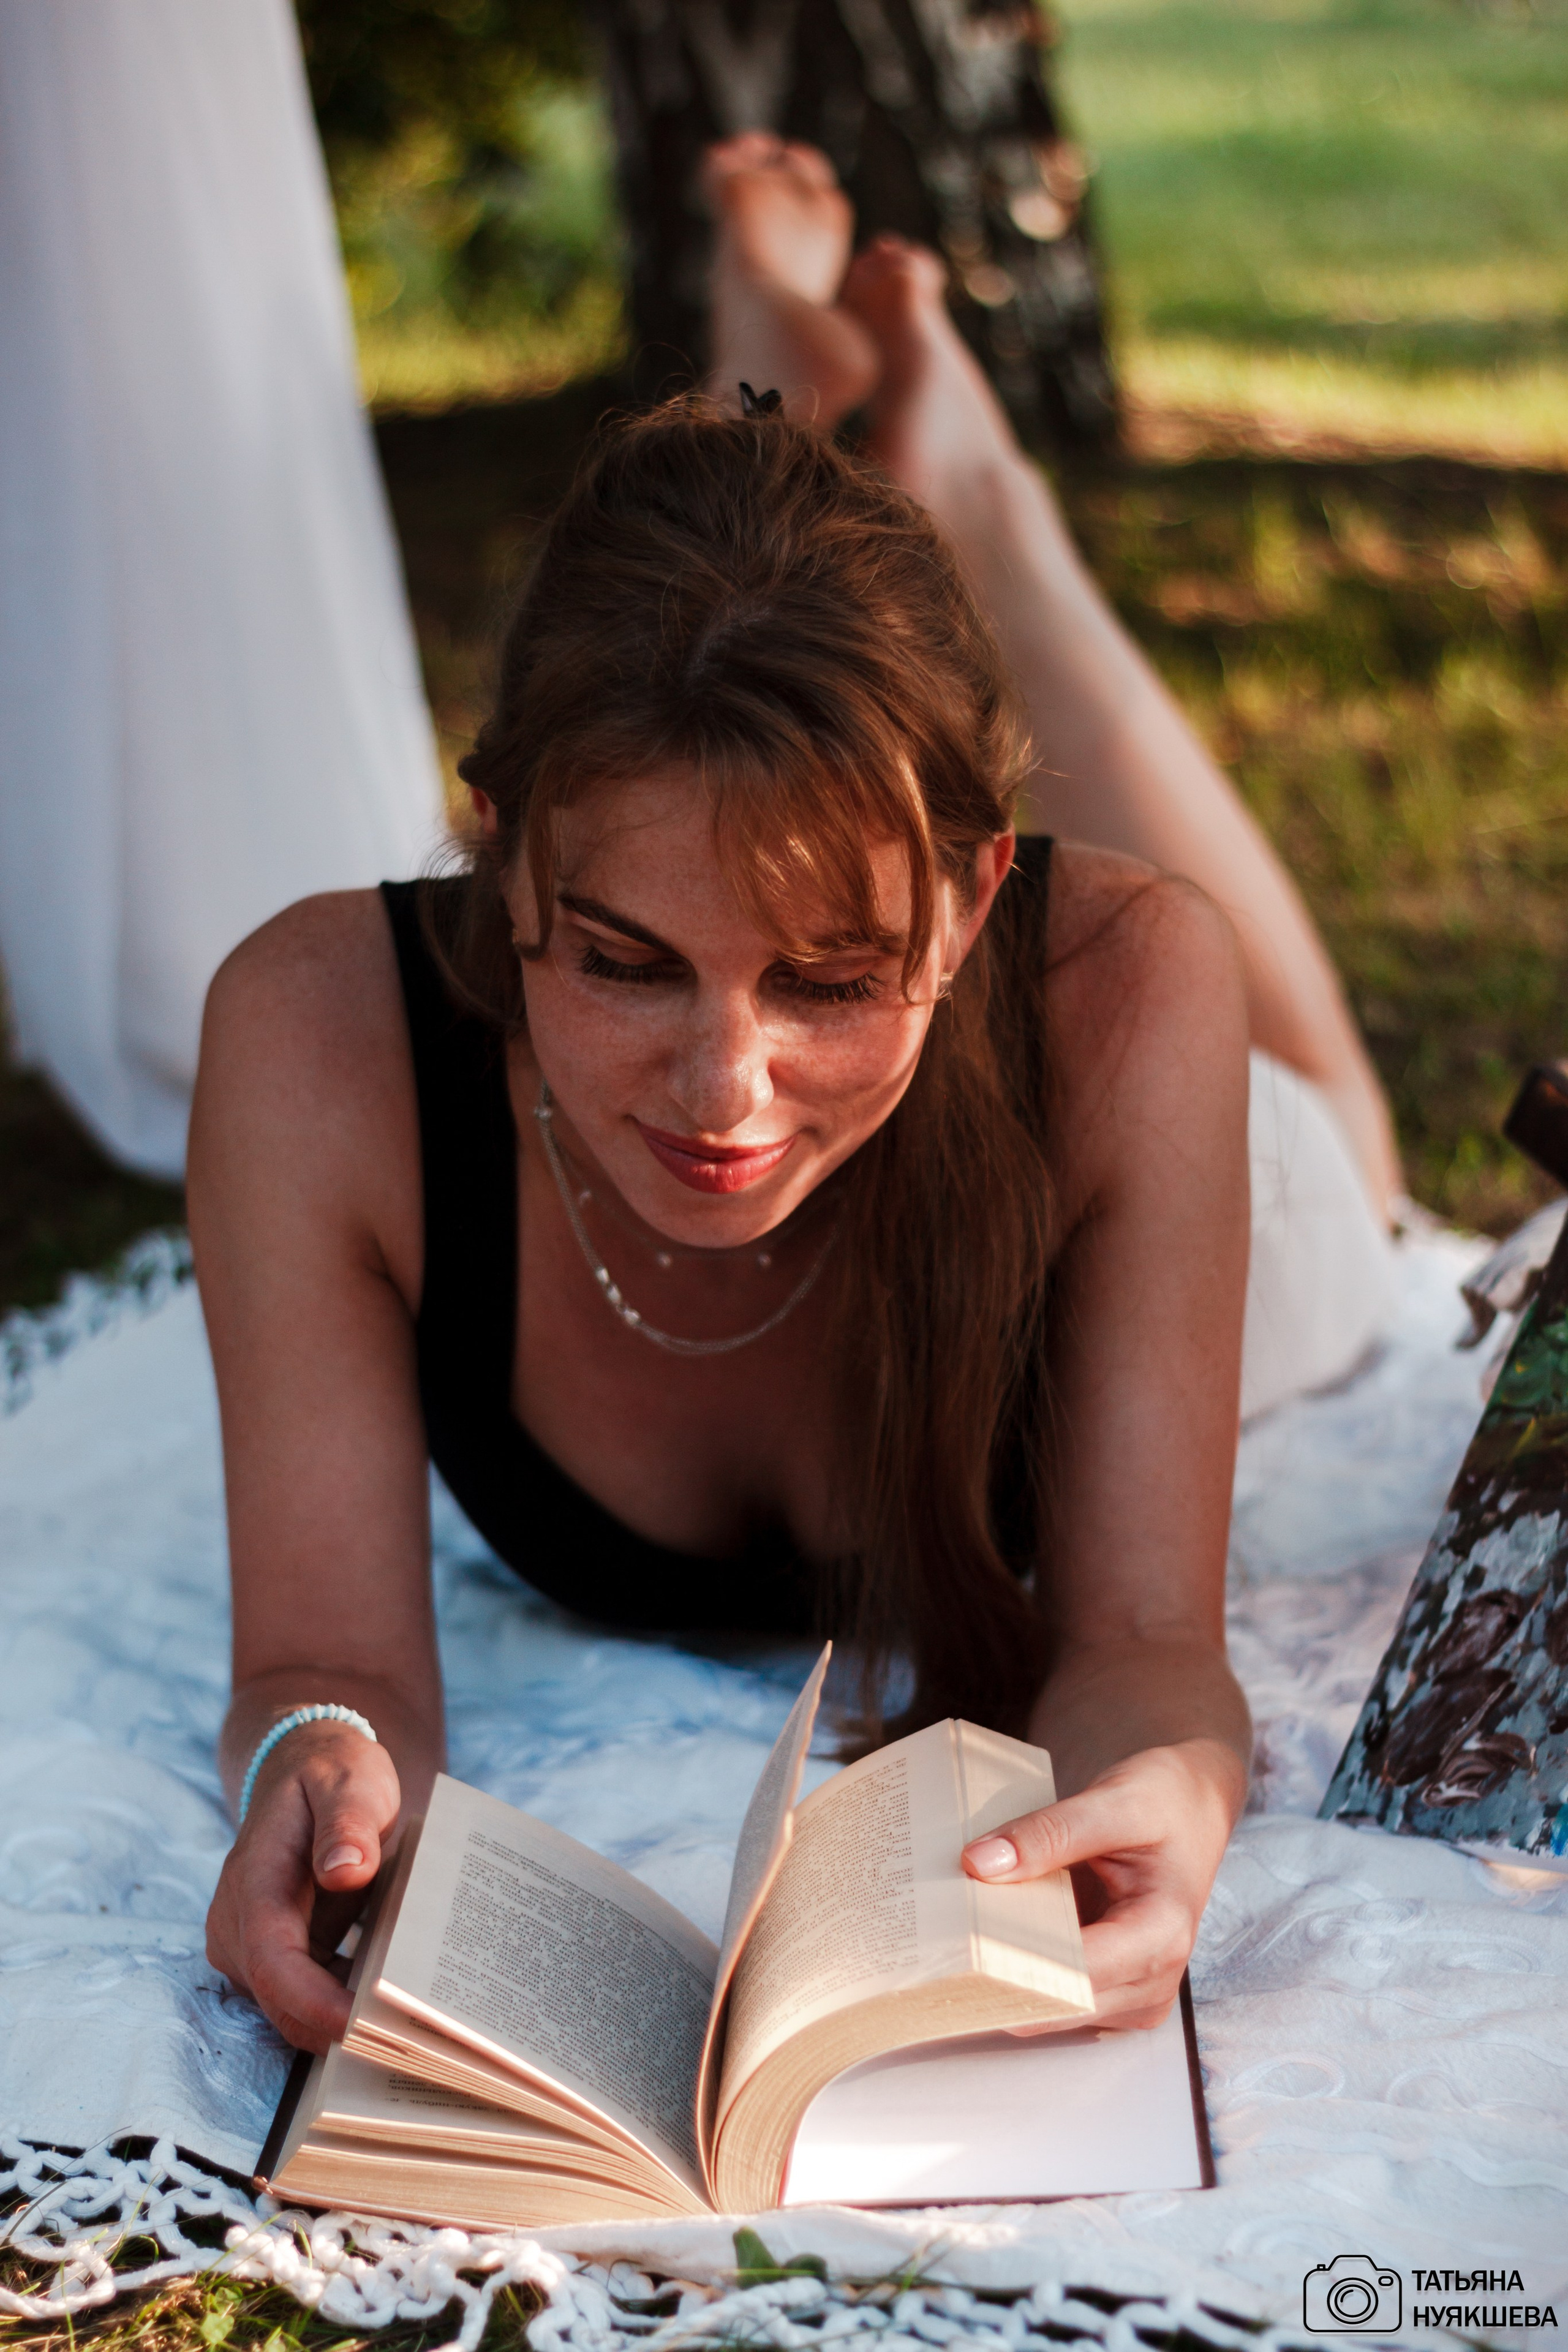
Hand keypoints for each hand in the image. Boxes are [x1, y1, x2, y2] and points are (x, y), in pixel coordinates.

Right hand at [206, 1723, 401, 2051]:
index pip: (272, 1960)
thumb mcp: (348, 1781)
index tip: (361, 2025)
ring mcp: (248, 1945)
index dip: (312, 2002)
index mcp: (252, 1880)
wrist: (304, 1768)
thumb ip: (346, 1822)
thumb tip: (343, 1871)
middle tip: (409, 2045)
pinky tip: (391, 2009)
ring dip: (341, 2026)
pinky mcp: (269, 1956)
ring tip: (409, 2034)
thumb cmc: (329, 1773)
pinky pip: (301, 1999)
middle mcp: (237, 1923)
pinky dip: (341, 2008)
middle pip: (279, 2000)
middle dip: (335, 2029)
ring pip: (289, 2010)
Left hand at [961, 1738, 1242, 2029]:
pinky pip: (1056, 1998)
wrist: (1191, 1806)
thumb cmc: (1163, 1800)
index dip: (1012, 1961)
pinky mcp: (1115, 1991)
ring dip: (1005, 1978)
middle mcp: (1155, 1979)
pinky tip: (988, 1938)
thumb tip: (979, 1864)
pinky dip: (1020, 1972)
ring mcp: (1136, 1993)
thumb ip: (1048, 1832)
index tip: (954, 1940)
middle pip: (1058, 2003)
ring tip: (959, 1935)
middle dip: (998, 1975)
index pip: (1074, 1973)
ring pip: (1051, 2010)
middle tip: (939, 1940)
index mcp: (1162, 1933)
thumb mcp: (1112, 1800)